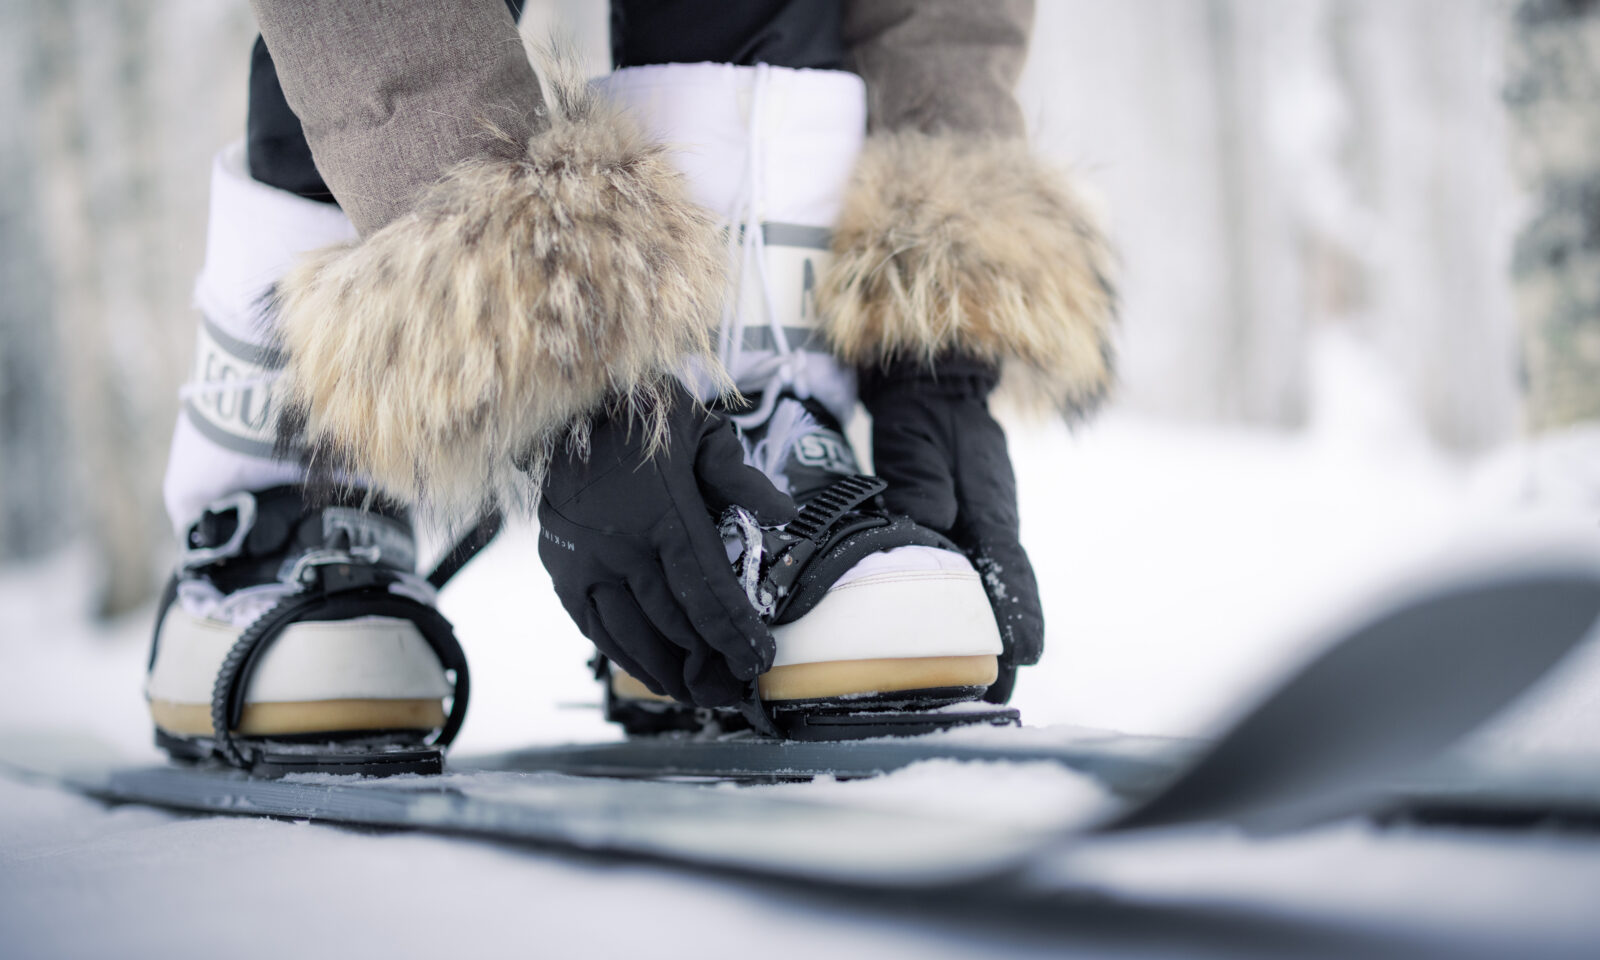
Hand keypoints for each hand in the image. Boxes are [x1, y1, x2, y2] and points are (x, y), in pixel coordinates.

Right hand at [538, 383, 795, 706]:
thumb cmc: (641, 418)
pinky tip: (649, 672)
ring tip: (696, 695)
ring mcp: (586, 562)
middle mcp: (622, 545)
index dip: (735, 633)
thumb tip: (786, 516)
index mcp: (664, 513)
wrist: (562, 407)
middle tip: (734, 689)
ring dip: (667, 672)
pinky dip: (624, 655)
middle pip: (673, 623)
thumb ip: (740, 477)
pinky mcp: (561, 571)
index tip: (759, 661)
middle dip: (708, 662)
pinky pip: (594, 627)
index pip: (707, 590)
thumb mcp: (700, 430)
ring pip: (631, 635)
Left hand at [859, 355, 1043, 702]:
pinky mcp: (961, 534)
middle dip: (1007, 644)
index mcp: (989, 503)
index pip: (1007, 566)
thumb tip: (928, 523)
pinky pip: (969, 582)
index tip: (1023, 655)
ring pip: (989, 592)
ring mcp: (979, 531)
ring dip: (988, 638)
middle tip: (1001, 698)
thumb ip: (923, 480)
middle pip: (1006, 592)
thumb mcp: (918, 438)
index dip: (1017, 612)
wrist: (930, 390)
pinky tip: (953, 648)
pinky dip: (967, 617)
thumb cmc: (924, 414)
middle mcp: (991, 524)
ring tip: (982, 690)